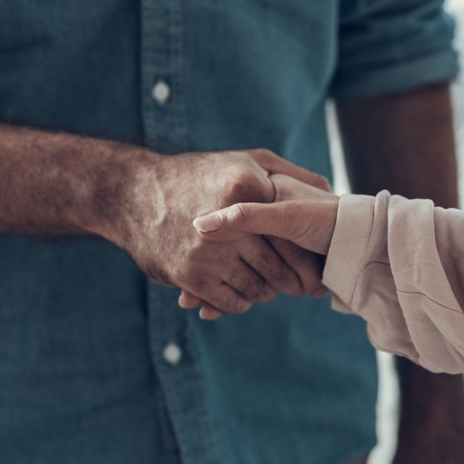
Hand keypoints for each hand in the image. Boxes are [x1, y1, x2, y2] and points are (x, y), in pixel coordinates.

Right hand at [104, 149, 330, 317]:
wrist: (132, 192)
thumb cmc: (199, 174)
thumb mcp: (246, 160)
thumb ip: (290, 172)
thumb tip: (331, 186)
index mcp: (245, 190)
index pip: (291, 237)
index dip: (308, 260)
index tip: (315, 271)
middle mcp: (228, 222)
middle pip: (277, 268)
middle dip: (292, 283)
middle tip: (299, 288)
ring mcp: (207, 251)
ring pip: (256, 289)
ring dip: (265, 293)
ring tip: (267, 287)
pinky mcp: (189, 275)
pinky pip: (231, 302)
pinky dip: (241, 302)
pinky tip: (241, 291)